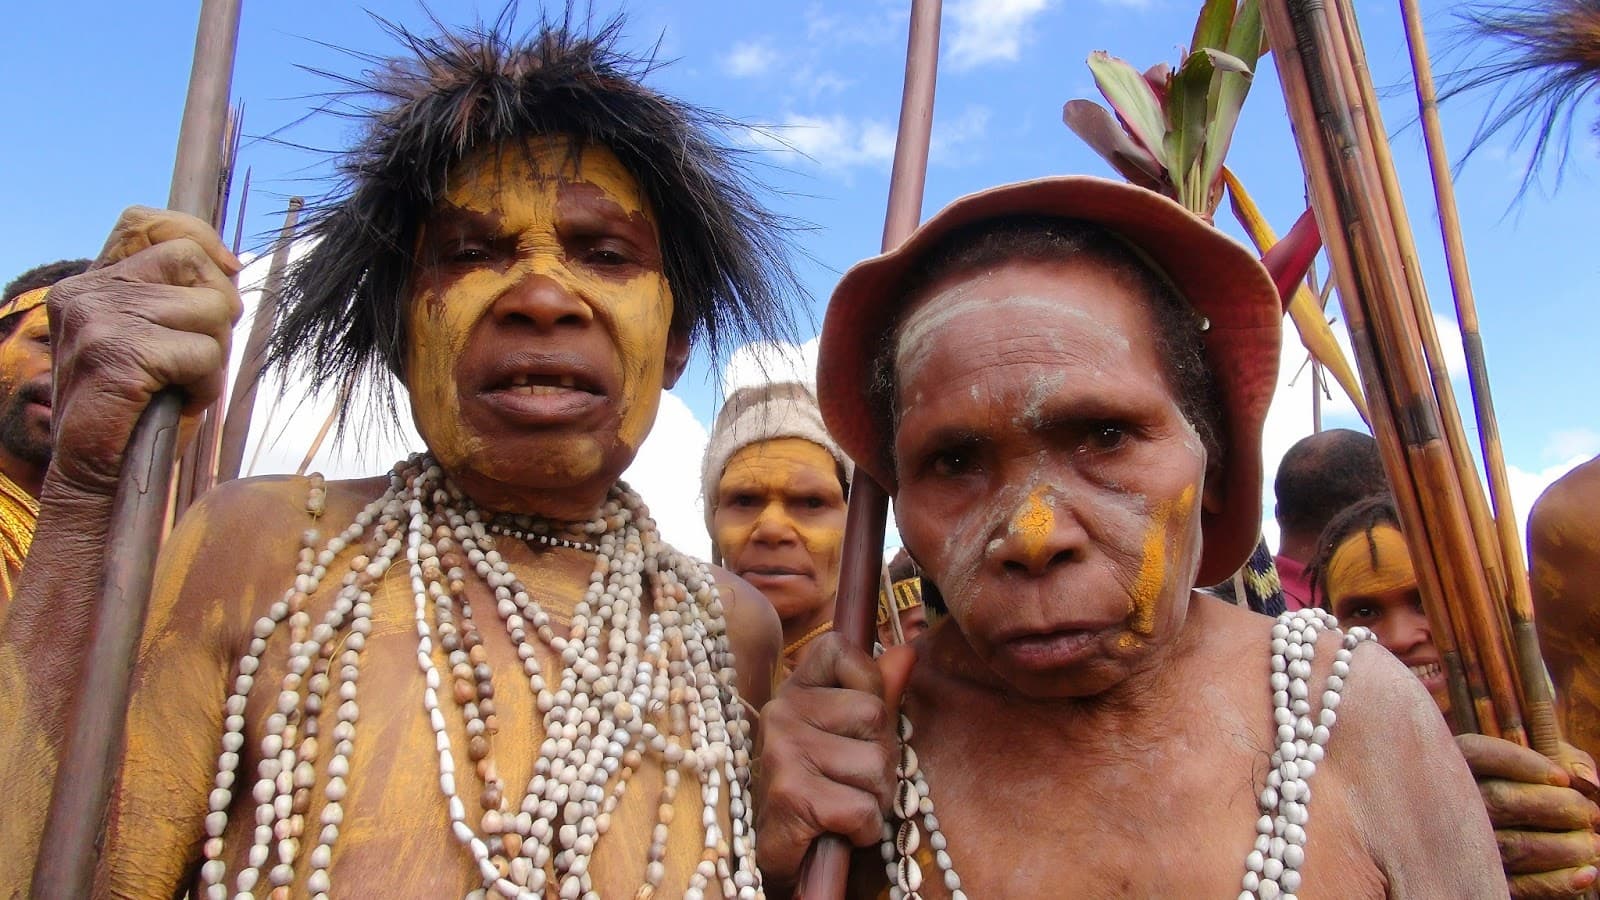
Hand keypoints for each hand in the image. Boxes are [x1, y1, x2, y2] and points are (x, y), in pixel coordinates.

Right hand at [46, 206, 241, 493]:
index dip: (199, 238)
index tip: (228, 269)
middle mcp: (87, 292)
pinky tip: (180, 403)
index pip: (144, 222)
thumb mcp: (153, 339)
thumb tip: (232, 266)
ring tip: (184, 383)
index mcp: (90, 283)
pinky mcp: (118, 354)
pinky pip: (203, 353)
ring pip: (209, 308)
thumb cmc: (138, 408)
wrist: (96, 474)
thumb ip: (174, 297)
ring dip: (214, 354)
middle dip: (218, 308)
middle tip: (201, 354)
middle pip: (193, 262)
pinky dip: (206, 384)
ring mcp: (99, 321)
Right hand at [753, 635, 915, 891]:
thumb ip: (878, 692)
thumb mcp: (847, 735)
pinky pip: (862, 808)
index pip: (841, 650)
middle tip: (853, 780)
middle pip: (874, 714)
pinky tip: (839, 830)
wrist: (775, 854)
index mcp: (794, 689)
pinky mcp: (791, 795)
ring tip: (845, 805)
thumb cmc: (817, 788)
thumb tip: (908, 652)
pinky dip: (863, 830)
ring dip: (875, 798)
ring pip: (875, 765)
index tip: (857, 724)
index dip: (868, 685)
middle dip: (881, 758)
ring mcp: (783, 751)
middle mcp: (782, 711)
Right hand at [1458, 733, 1599, 897]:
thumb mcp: (1535, 765)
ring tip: (1592, 843)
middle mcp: (1447, 805)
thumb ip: (1566, 760)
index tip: (1562, 778)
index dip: (1523, 763)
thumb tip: (1587, 780)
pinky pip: (1519, 887)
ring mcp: (1460, 847)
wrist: (1478, 846)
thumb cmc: (1516, 791)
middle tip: (1590, 813)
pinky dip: (1557, 883)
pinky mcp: (1480, 881)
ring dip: (1566, 846)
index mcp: (1449, 766)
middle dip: (1558, 805)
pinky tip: (1586, 874)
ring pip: (1515, 845)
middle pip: (1502, 800)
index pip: (1478, 754)